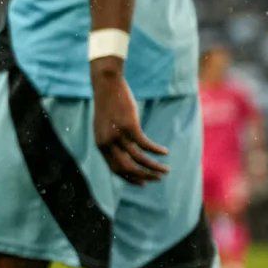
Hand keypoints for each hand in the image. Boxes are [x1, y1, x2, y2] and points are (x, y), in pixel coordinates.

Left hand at [91, 67, 168, 183]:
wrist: (106, 85)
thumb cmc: (107, 105)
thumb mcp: (105, 126)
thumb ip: (111, 141)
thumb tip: (124, 154)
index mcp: (101, 145)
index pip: (116, 169)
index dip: (131, 178)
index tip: (143, 182)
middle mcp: (107, 143)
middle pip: (128, 168)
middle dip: (144, 176)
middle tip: (158, 178)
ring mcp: (118, 135)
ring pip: (139, 158)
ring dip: (154, 167)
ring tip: (166, 170)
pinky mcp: (129, 126)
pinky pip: (145, 144)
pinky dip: (156, 150)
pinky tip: (165, 152)